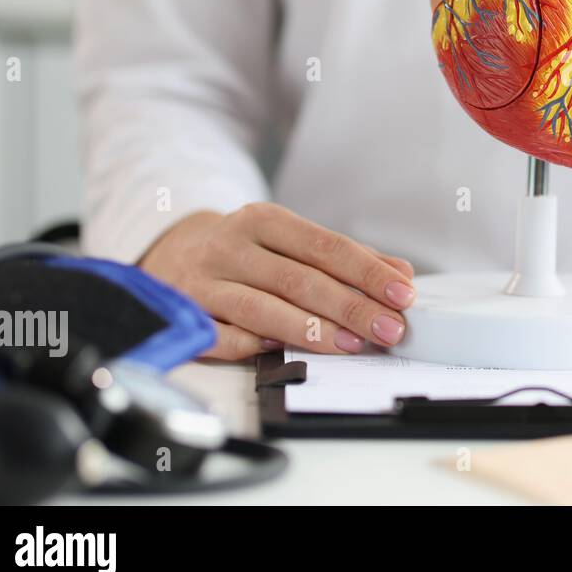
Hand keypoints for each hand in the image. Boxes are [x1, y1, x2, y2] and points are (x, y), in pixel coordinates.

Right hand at [139, 204, 416, 359]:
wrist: (169, 252)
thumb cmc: (245, 250)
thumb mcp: (290, 240)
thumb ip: (345, 257)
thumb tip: (400, 273)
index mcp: (264, 221)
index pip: (325, 246)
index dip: (366, 271)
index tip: (402, 293)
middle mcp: (232, 247)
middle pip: (300, 280)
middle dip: (351, 307)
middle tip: (389, 329)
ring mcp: (204, 282)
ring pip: (262, 308)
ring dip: (311, 329)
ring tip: (352, 345)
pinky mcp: (185, 315)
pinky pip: (221, 336)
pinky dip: (252, 344)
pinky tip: (281, 350)